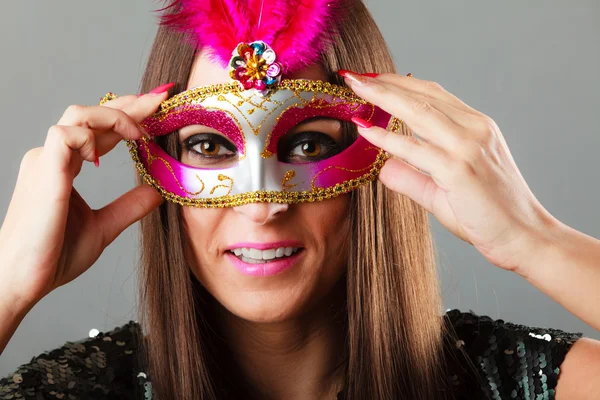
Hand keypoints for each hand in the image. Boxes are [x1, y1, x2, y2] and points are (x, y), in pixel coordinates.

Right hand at [0, 86, 169, 311]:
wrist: (24, 279)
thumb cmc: (54, 255)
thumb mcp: (104, 226)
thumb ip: (129, 206)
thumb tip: (159, 191)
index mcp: (65, 166)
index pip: (100, 130)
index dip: (128, 116)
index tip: (157, 111)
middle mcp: (54, 157)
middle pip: (93, 114)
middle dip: (130, 104)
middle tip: (161, 99)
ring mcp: (46, 161)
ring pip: (78, 114)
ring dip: (115, 115)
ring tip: (141, 131)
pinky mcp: (44, 170)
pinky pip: (65, 133)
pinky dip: (90, 136)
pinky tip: (105, 156)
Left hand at [341, 71, 557, 272]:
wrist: (524, 238)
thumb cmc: (489, 216)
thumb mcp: (444, 192)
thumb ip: (413, 177)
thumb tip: (383, 168)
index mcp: (475, 127)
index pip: (432, 95)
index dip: (399, 84)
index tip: (372, 79)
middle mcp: (474, 129)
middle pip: (422, 95)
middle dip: (384, 82)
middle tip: (354, 76)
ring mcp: (468, 147)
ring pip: (418, 111)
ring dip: (382, 96)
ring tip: (354, 87)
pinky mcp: (459, 169)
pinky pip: (415, 148)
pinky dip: (387, 137)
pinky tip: (365, 129)